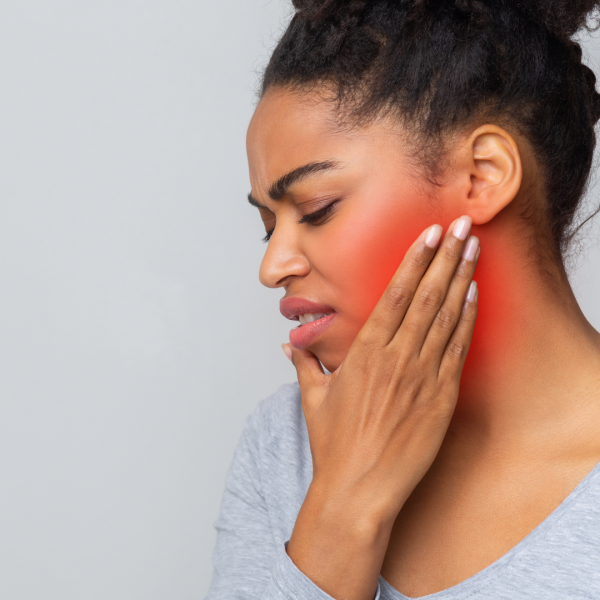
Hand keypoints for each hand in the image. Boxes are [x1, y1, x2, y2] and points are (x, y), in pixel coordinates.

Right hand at [286, 216, 479, 527]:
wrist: (359, 490)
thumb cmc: (335, 446)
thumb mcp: (313, 399)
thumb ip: (303, 364)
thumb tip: (288, 345)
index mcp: (365, 353)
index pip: (394, 294)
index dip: (414, 261)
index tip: (427, 235)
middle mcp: (396, 358)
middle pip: (426, 296)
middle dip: (444, 256)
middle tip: (460, 225)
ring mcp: (422, 377)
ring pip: (446, 317)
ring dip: (461, 279)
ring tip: (472, 249)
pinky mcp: (440, 398)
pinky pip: (458, 350)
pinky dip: (468, 319)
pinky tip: (474, 296)